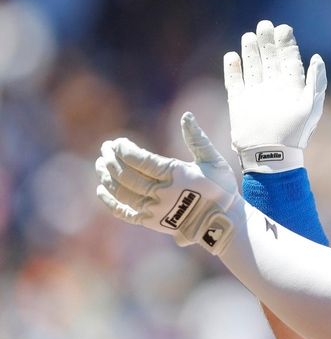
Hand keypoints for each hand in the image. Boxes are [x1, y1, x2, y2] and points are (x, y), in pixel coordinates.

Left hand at [95, 112, 241, 254]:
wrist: (223, 223)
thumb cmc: (220, 189)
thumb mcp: (213, 160)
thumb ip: (197, 138)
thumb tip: (186, 116)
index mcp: (175, 175)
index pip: (140, 160)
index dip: (124, 150)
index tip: (117, 142)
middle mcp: (161, 193)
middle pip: (127, 175)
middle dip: (112, 159)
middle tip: (104, 148)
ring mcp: (155, 210)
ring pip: (122, 192)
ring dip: (107, 176)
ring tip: (100, 164)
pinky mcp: (152, 223)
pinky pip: (124, 212)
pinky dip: (109, 201)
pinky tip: (100, 190)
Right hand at [224, 20, 326, 172]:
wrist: (271, 155)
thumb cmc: (295, 132)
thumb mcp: (311, 106)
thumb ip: (316, 81)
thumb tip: (316, 57)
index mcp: (292, 88)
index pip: (289, 60)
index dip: (287, 44)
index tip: (283, 28)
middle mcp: (274, 88)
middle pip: (270, 60)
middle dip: (268, 42)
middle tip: (264, 25)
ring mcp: (256, 94)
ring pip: (253, 67)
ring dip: (251, 51)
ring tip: (250, 36)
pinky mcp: (239, 102)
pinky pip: (234, 81)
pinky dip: (232, 68)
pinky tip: (232, 56)